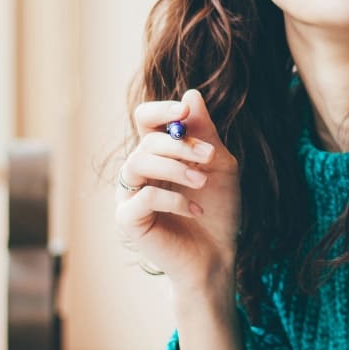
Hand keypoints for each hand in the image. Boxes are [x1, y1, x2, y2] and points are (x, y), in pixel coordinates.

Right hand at [116, 89, 240, 290]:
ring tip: (202, 182)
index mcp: (159, 153)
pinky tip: (195, 209)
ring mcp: (130, 194)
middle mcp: (140, 170)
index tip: (185, 110)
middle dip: (180, 144)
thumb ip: (205, 132)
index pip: (145, 120)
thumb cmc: (219, 209)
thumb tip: (190, 94)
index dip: (160, 110)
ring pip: (138, 162)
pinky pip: (143, 196)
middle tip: (209, 156)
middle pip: (146, 140)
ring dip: (175, 167)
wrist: (218, 255)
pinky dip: (173, 198)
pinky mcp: (128, 219)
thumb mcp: (219, 165)